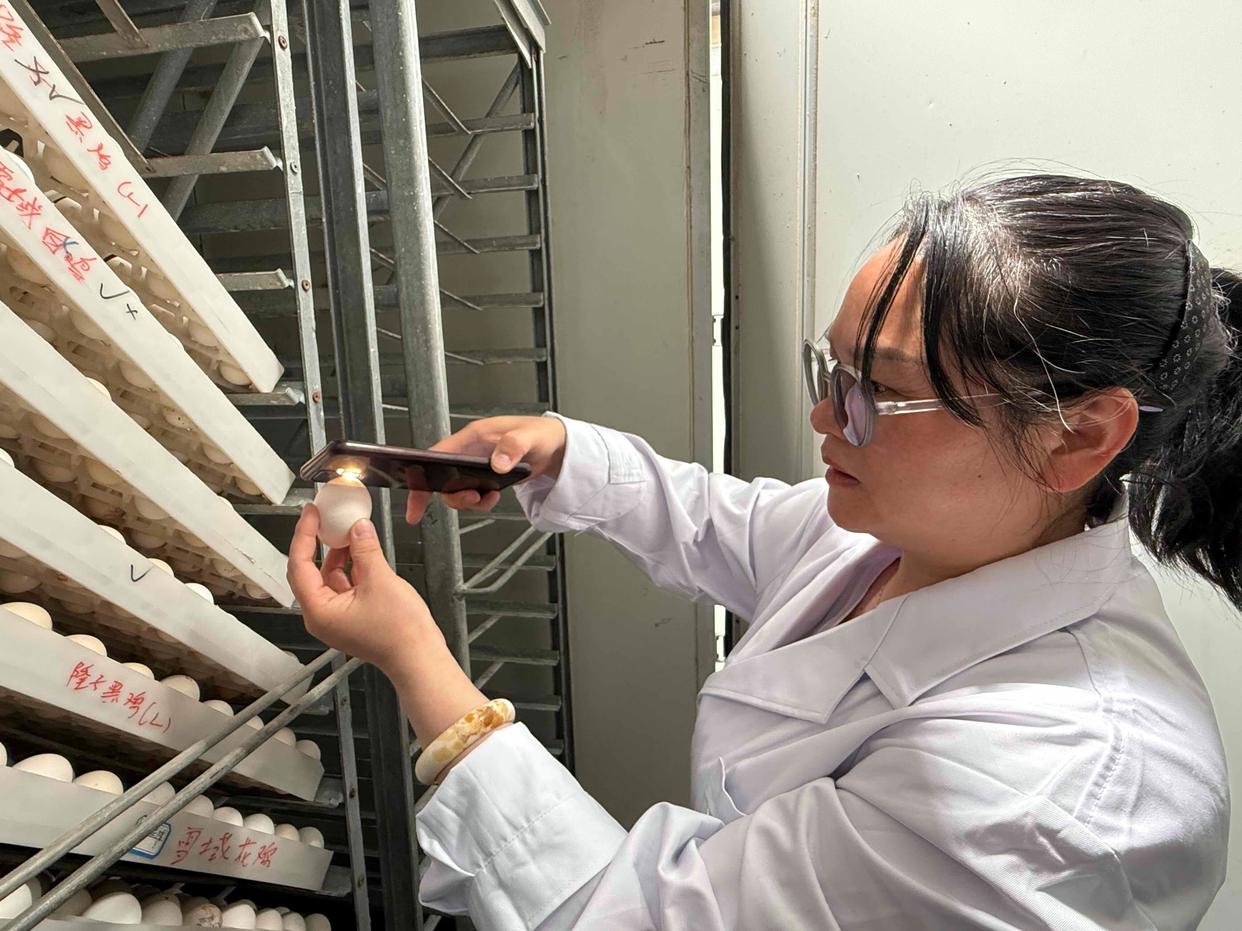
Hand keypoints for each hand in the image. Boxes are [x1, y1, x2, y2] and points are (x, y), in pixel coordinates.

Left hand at [287, 504, 442, 672]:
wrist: (419, 658)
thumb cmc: (399, 632)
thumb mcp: (380, 580)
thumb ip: (365, 549)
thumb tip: (357, 527)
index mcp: (318, 611)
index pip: (300, 565)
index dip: (304, 535)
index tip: (311, 513)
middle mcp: (321, 616)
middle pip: (309, 571)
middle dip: (317, 543)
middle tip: (324, 517)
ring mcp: (336, 617)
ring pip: (328, 577)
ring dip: (337, 553)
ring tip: (347, 529)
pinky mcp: (351, 616)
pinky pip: (343, 585)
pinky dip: (350, 566)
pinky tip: (360, 550)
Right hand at [406, 415, 567, 523]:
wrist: (555, 446)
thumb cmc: (541, 434)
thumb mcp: (530, 438)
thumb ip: (513, 447)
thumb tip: (497, 464)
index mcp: (473, 436)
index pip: (436, 455)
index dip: (419, 475)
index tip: (414, 498)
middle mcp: (470, 450)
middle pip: (443, 478)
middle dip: (452, 495)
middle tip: (471, 500)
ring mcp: (475, 465)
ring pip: (456, 490)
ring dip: (468, 501)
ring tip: (488, 499)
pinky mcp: (484, 478)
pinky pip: (472, 495)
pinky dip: (481, 502)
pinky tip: (494, 498)